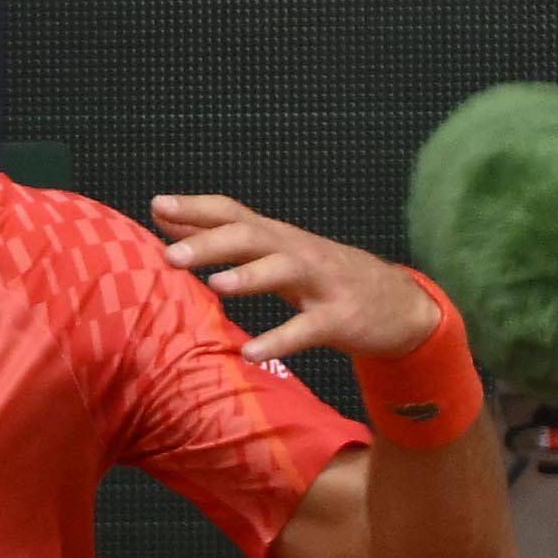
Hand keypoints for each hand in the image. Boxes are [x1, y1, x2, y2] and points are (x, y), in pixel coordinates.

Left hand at [151, 193, 442, 364]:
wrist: (399, 304)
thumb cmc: (324, 278)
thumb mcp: (276, 253)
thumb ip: (223, 237)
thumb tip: (166, 216)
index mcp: (278, 237)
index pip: (233, 212)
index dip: (197, 208)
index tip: (157, 204)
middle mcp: (298, 251)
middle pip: (252, 237)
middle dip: (211, 243)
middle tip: (170, 255)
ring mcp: (322, 284)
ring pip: (284, 271)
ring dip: (249, 277)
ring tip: (216, 285)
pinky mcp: (341, 319)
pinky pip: (307, 329)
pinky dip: (280, 340)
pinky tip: (252, 353)